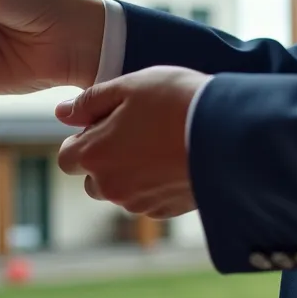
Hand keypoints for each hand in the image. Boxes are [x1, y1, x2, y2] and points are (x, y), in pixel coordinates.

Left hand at [54, 66, 210, 217]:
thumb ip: (89, 102)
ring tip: (161, 144)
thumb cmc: (178, 102)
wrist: (234, 132)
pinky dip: (156, 185)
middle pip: (92, 179)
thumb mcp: (129, 86)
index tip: (108, 123)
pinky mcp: (168, 211)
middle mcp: (111, 186)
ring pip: (121, 191)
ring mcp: (139, 203)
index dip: (84, 139)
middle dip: (105, 160)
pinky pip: (150, 200)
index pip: (67, 157)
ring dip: (131, 174)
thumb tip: (62, 113)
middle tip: (137, 133)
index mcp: (94, 156)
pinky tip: (177, 160)